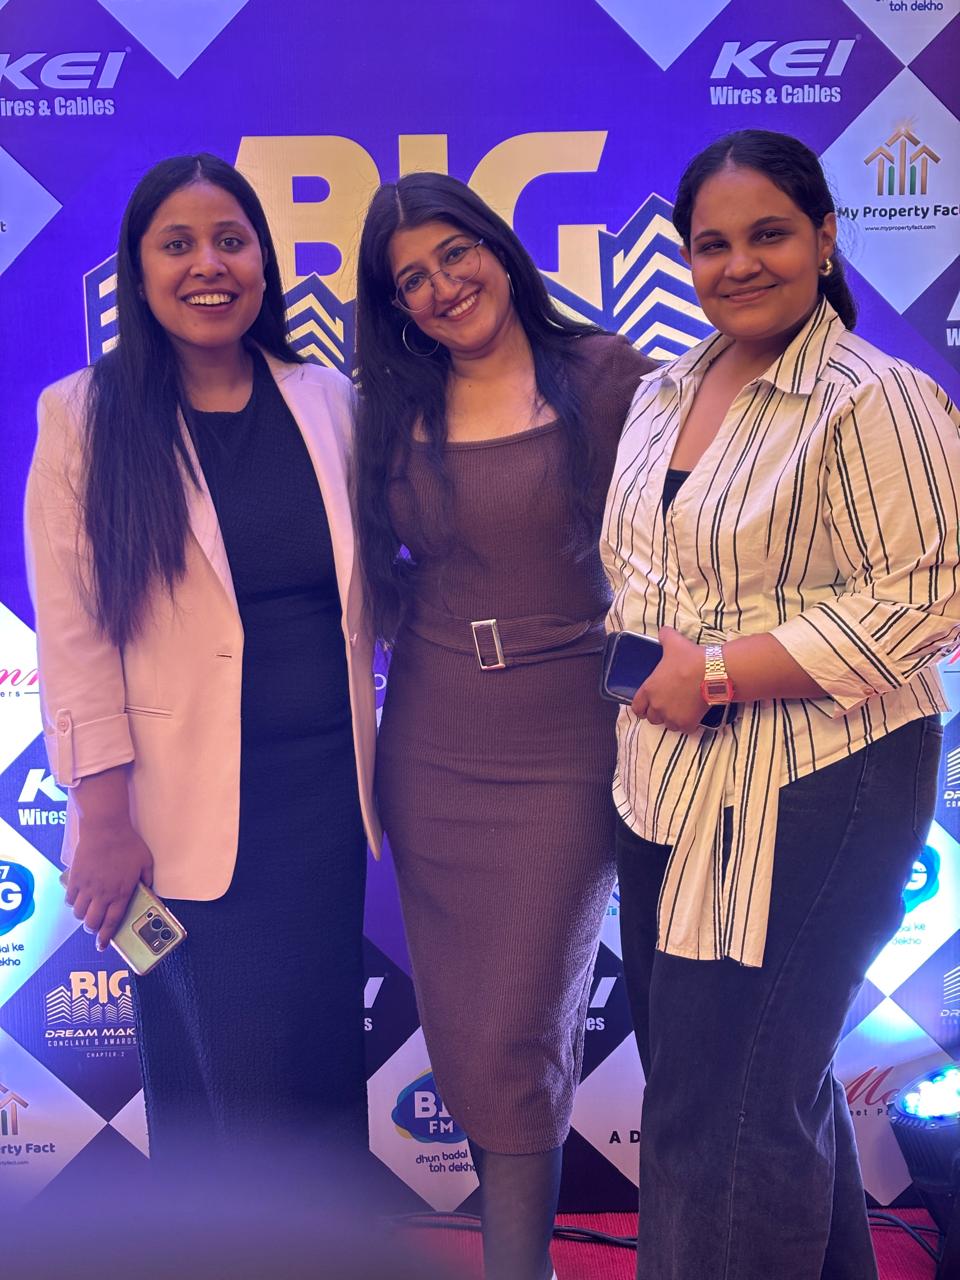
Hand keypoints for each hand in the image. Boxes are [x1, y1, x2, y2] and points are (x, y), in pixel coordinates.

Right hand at [64, 819, 153, 950]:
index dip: (106, 938)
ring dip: (84, 916)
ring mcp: (87, 887)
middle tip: (96, 926)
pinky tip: (79, 899)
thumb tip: (150, 891)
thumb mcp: (146, 862)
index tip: (102, 946)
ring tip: (89, 911)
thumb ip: (148, 880)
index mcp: (121, 893)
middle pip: (92, 923)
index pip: (112, 923)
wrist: (106, 828)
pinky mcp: (75, 878)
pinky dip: (73, 903)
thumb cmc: (127, 843)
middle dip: (93, 929)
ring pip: (79, 914)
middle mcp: (103, 894)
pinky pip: (70, 899)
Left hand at [631, 626, 709, 733]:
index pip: (637, 707)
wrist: (712, 673)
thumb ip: (665, 636)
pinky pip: (684, 729)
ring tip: (681, 709)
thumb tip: (664, 630)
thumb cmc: (689, 658)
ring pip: (668, 725)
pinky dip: (688, 724)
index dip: (641, 707)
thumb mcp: (673, 642)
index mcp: (649, 690)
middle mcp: (658, 706)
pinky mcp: (688, 723)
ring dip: (672, 719)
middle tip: (668, 704)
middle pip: (652, 718)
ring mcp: (672, 717)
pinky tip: (693, 714)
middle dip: (658, 713)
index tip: (647, 706)